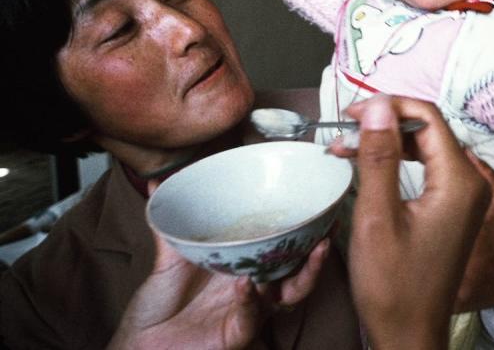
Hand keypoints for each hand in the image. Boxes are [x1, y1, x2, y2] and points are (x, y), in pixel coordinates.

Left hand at [108, 194, 330, 348]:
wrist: (141, 341)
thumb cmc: (160, 302)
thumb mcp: (167, 257)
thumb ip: (168, 222)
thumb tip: (156, 182)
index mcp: (245, 265)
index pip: (283, 246)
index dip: (305, 229)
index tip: (320, 206)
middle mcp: (255, 286)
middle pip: (300, 268)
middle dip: (319, 249)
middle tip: (329, 227)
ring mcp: (251, 309)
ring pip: (292, 294)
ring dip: (306, 272)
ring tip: (313, 249)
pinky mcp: (238, 332)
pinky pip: (253, 315)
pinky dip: (251, 299)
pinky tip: (247, 283)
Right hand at [331, 95, 490, 349]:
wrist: (410, 334)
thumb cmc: (394, 286)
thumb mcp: (378, 217)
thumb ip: (379, 157)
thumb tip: (378, 106)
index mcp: (460, 182)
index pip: (429, 117)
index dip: (390, 106)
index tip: (352, 112)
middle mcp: (471, 184)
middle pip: (429, 130)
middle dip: (386, 123)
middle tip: (344, 130)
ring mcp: (465, 198)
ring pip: (426, 148)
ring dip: (388, 142)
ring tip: (346, 147)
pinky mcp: (454, 210)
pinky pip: (428, 170)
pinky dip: (398, 163)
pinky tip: (368, 166)